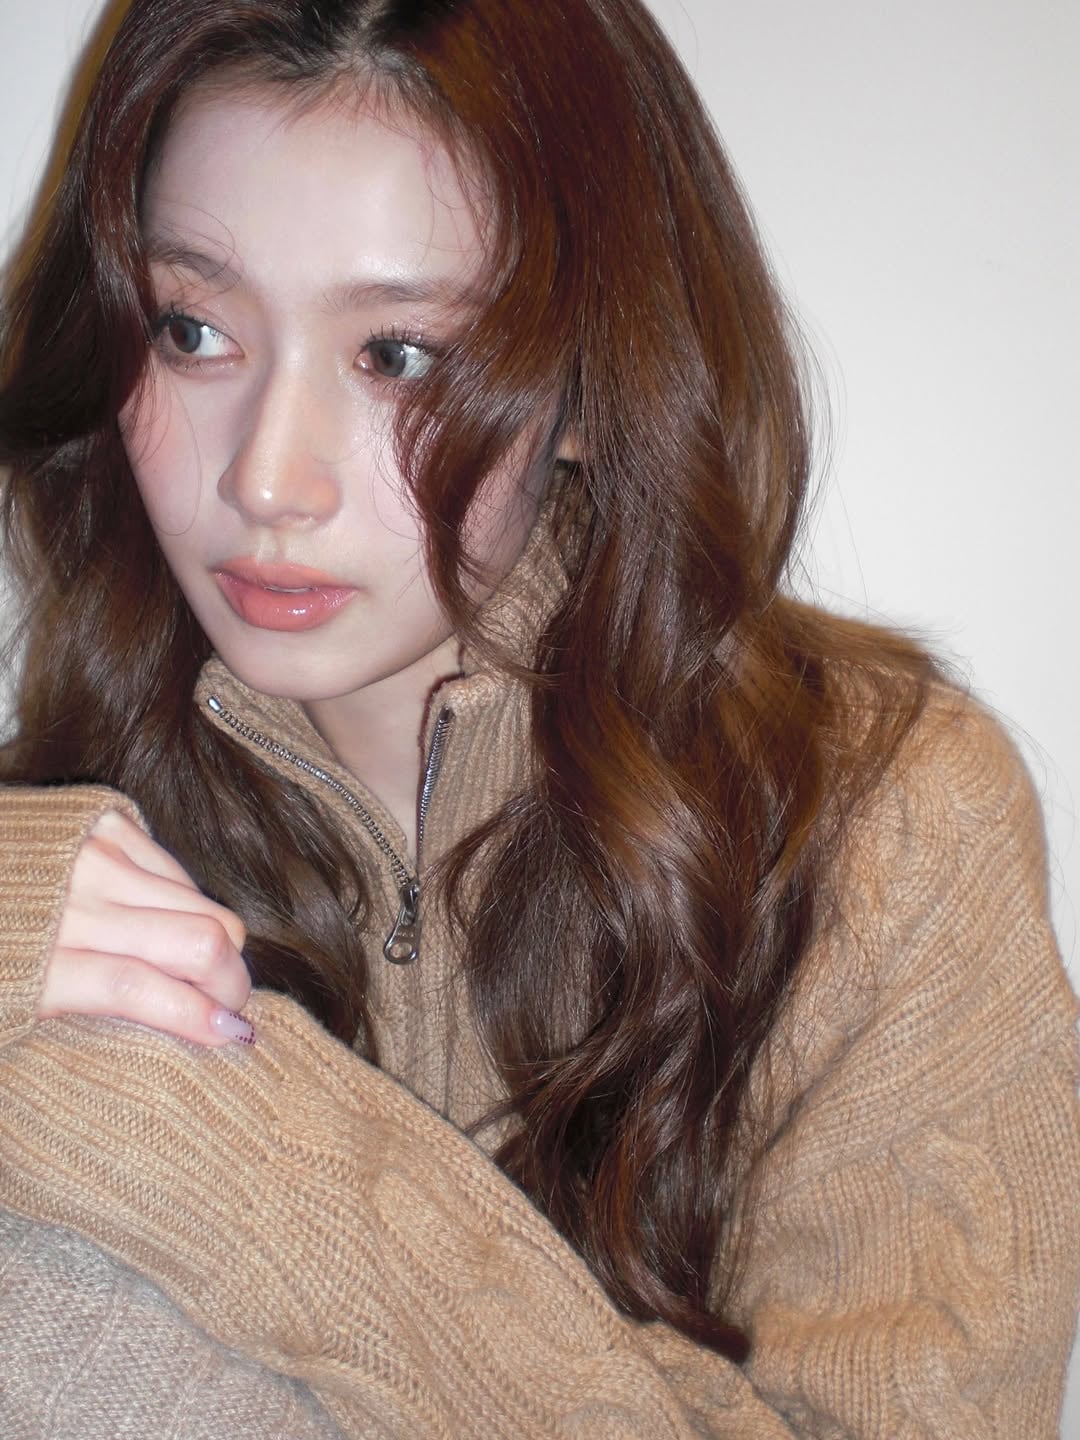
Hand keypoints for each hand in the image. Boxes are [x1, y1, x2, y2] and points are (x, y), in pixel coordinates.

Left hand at [37, 809, 253, 1045]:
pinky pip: (181, 873)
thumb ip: (88, 1017)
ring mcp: (97, 857)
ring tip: (209, 972)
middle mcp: (74, 904)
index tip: (232, 1038)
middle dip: (232, 983)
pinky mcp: (110, 824)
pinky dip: (190, 906)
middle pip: (195, 943)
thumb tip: (188, 1028)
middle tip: (231, 1006)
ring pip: (205, 908)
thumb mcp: (13, 1008)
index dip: (199, 1018)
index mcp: (37, 966)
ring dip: (222, 948)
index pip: (137, 988)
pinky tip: (170, 926)